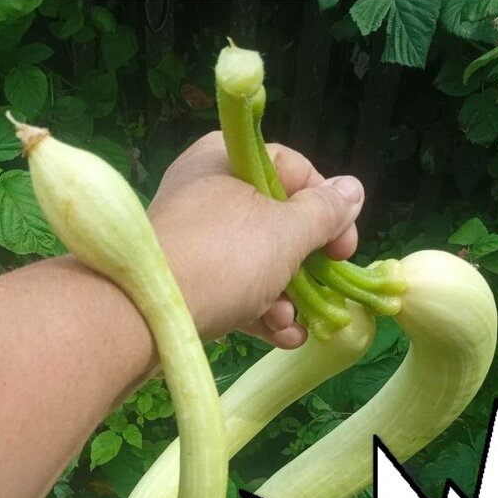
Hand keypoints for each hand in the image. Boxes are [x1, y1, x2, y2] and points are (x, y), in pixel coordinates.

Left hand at [146, 131, 365, 348]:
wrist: (144, 315)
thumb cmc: (222, 258)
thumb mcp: (286, 231)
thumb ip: (324, 212)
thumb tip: (352, 189)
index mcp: (226, 159)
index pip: (293, 169)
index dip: (326, 206)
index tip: (343, 244)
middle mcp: (206, 192)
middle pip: (276, 222)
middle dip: (306, 263)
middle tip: (326, 288)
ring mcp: (192, 240)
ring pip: (256, 262)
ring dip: (286, 297)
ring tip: (293, 323)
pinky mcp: (184, 282)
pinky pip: (233, 290)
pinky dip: (260, 312)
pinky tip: (283, 337)